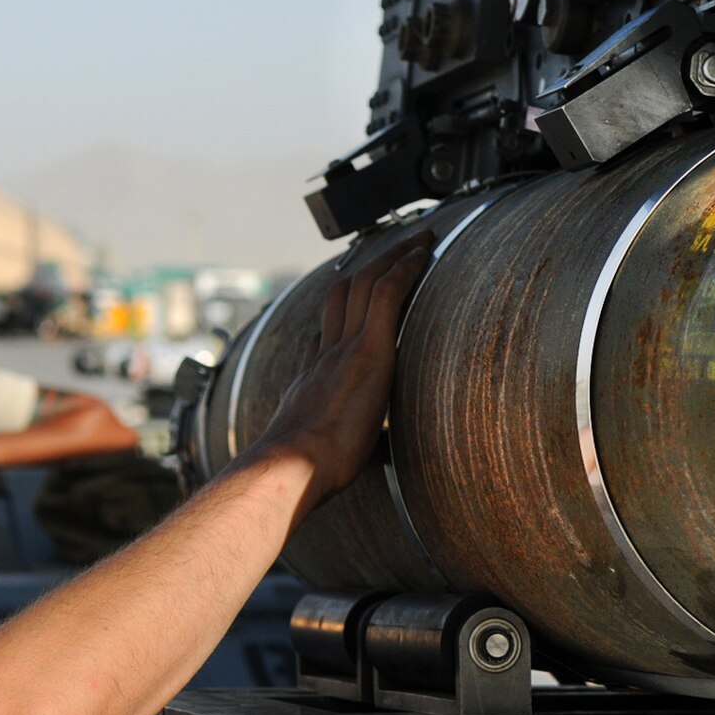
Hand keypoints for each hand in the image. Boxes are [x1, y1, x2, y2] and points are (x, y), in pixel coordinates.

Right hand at [249, 231, 432, 517]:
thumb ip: (337, 450)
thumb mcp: (319, 456)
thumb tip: (351, 466)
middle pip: (343, 295)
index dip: (341, 311)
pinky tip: (422, 253)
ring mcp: (345, 348)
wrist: (291, 465)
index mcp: (312, 379)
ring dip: (390, 258)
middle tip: (391, 251)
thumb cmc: (306, 473)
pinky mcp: (368, 351)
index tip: (356, 298)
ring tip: (414, 242)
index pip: (326, 332)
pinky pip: (387, 294)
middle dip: (367, 269)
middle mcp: (326, 354)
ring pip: (364, 284)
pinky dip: (404, 268)